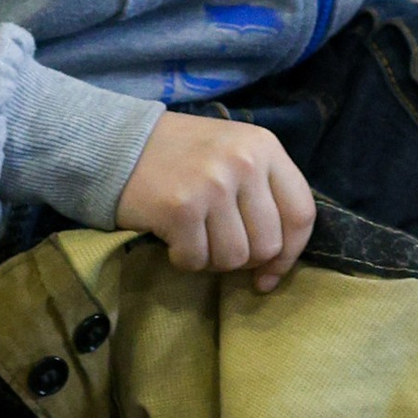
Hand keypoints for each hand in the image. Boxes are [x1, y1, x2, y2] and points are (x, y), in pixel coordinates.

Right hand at [116, 112, 316, 289]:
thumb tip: (276, 265)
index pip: (301, 213)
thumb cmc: (181, 156)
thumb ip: (263, 195)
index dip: (289, 254)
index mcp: (264, 147)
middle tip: (216, 245)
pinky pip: (197, 260)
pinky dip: (183, 259)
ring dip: (212, 259)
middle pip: (268, 244)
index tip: (270, 274)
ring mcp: (212, 184)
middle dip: (243, 259)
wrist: (115, 143)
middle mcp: (244, 162)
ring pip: (234, 258)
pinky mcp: (181, 208)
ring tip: (194, 236)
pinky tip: (172, 238)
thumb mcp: (233, 154)